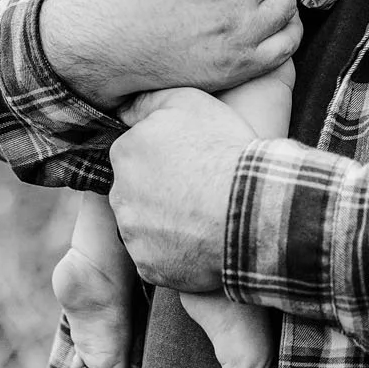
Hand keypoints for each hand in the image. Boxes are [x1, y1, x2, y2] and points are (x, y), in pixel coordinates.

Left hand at [108, 88, 250, 292]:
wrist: (249, 209)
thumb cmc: (223, 150)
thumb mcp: (190, 102)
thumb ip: (150, 101)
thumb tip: (126, 109)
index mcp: (125, 153)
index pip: (135, 153)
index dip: (164, 157)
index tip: (190, 161)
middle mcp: (119, 195)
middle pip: (136, 191)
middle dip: (160, 190)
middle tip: (198, 188)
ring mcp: (133, 235)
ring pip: (145, 226)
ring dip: (167, 222)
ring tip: (205, 216)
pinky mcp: (149, 266)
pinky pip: (160, 258)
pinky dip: (177, 252)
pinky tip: (204, 241)